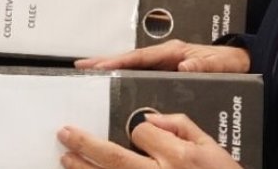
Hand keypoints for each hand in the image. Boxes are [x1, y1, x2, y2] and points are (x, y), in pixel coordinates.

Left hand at [58, 115, 240, 168]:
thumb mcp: (211, 147)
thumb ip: (182, 126)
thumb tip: (155, 119)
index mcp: (177, 156)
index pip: (142, 132)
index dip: (138, 128)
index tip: (139, 131)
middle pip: (113, 158)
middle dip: (86, 145)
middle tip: (66, 134)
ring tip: (67, 158)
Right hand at [75, 40, 249, 73]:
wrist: (242, 63)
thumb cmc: (231, 63)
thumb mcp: (220, 65)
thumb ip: (204, 66)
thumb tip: (185, 67)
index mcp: (174, 51)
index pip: (140, 57)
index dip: (118, 61)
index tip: (98, 65)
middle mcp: (167, 55)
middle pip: (131, 59)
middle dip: (106, 61)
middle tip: (81, 66)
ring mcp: (166, 62)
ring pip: (134, 66)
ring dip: (113, 69)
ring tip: (90, 73)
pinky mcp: (168, 71)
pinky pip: (142, 74)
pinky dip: (126, 76)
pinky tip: (114, 84)